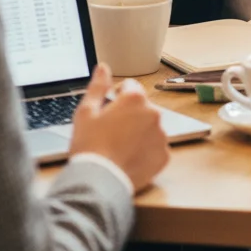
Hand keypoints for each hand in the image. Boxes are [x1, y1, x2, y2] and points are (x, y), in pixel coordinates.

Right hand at [69, 64, 169, 192]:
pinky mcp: (164, 156)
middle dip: (130, 116)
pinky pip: (156, 148)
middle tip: (111, 134)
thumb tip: (103, 67)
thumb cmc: (89, 146)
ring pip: (150, 128)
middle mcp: (153, 112)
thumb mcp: (86, 112)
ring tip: (120, 149)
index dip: (117, 98)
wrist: (97, 182)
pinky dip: (146, 153)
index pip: (130, 87)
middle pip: (142, 108)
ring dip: (140, 133)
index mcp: (135, 98)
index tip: (109, 112)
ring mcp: (161, 135)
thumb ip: (98, 86)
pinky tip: (130, 160)